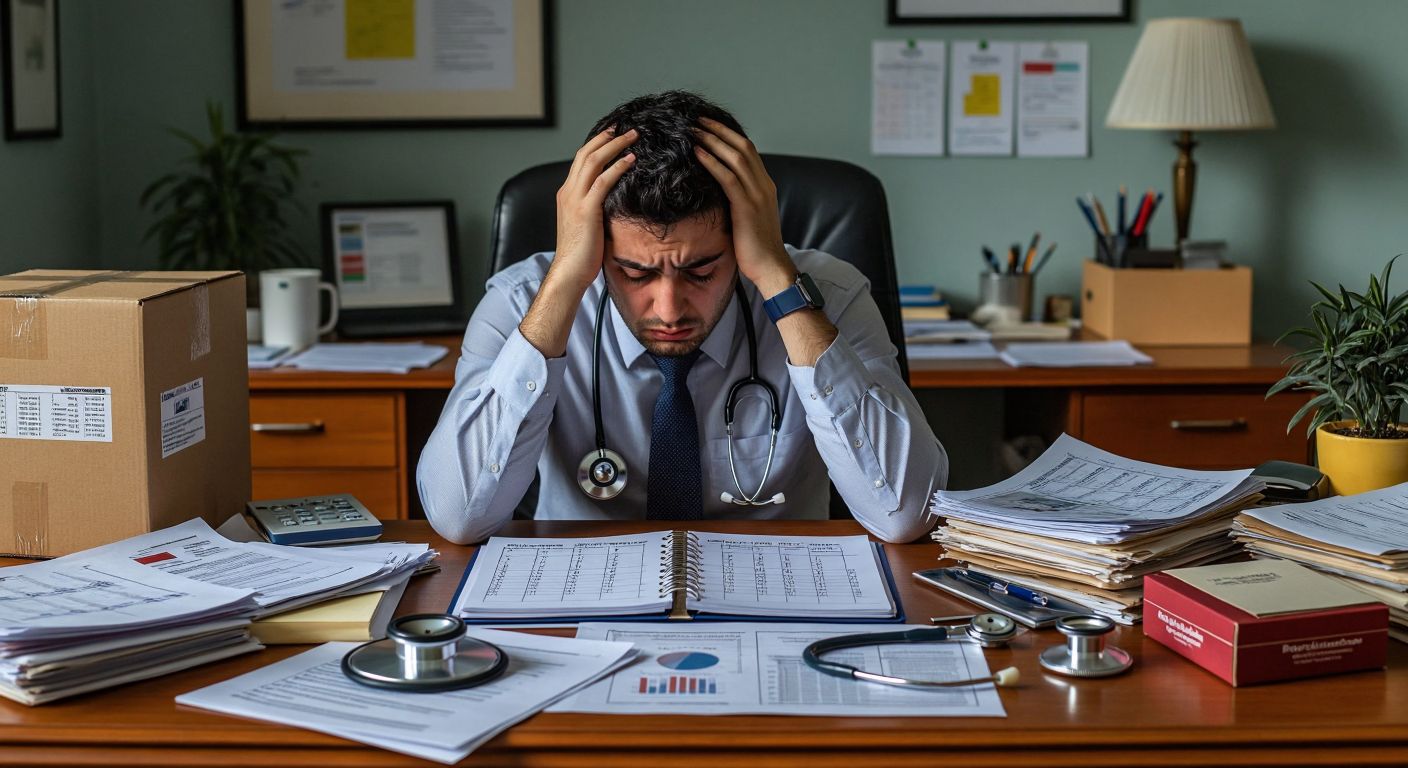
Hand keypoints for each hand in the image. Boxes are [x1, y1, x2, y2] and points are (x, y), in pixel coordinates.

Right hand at [520, 129, 635, 357]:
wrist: (569, 272)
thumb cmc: (581, 255)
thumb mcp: (587, 225)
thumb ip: (596, 209)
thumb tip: (616, 203)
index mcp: (566, 194)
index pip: (580, 160)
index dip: (596, 144)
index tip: (612, 134)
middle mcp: (568, 192)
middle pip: (585, 153)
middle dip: (606, 137)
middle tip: (624, 127)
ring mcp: (575, 199)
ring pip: (593, 161)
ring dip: (615, 145)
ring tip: (633, 136)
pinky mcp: (586, 210)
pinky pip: (603, 181)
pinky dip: (618, 166)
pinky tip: (631, 160)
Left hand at [692, 118, 796, 297]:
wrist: (771, 268)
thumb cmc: (756, 248)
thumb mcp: (749, 217)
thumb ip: (738, 200)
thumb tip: (717, 191)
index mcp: (765, 186)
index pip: (748, 151)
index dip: (728, 135)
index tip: (709, 126)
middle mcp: (764, 185)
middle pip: (743, 146)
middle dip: (719, 130)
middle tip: (698, 120)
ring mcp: (757, 195)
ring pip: (735, 157)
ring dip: (713, 140)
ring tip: (694, 131)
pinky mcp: (747, 207)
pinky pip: (728, 178)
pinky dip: (712, 162)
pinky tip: (697, 153)